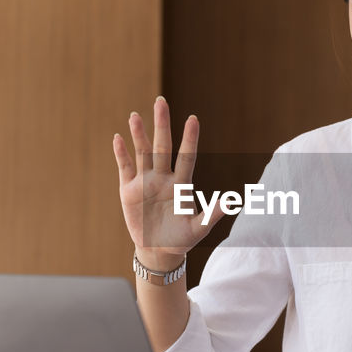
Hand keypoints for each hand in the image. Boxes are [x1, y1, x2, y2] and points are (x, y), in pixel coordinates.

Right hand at [113, 97, 225, 266]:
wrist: (158, 251)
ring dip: (138, 134)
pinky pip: (125, 167)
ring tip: (135, 115)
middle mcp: (163, 178)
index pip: (186, 156)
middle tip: (161, 101)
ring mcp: (145, 182)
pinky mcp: (128, 190)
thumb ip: (212, 214)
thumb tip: (233, 200)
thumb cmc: (181, 239)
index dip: (189, 139)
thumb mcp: (198, 229)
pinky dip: (121, 153)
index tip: (193, 119)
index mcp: (181, 184)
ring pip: (142, 153)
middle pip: (162, 146)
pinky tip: (118, 138)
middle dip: (161, 125)